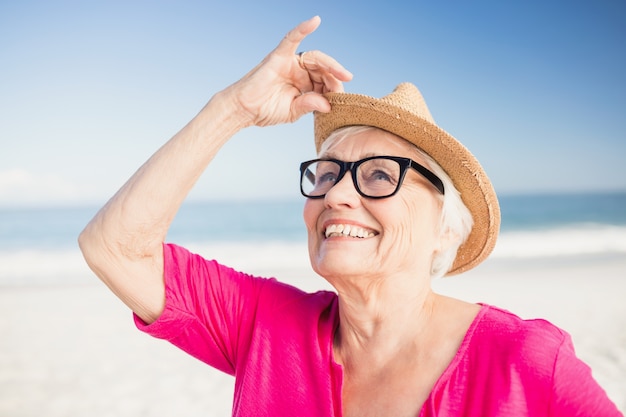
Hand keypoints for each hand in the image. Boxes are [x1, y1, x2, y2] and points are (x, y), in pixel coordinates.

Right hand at [225, 16, 352, 126]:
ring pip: (315, 58)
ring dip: (330, 64)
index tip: (340, 99)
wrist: (243, 110)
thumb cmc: (265, 110)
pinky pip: (292, 38)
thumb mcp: (293, 111)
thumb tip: (328, 104)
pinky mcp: (279, 56)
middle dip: (336, 76)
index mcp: (303, 84)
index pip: (324, 81)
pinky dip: (303, 28)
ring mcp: (289, 62)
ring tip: (342, 73)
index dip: (334, 88)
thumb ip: (310, 104)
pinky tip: (315, 21)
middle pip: (323, 69)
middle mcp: (298, 71)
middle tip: (346, 82)